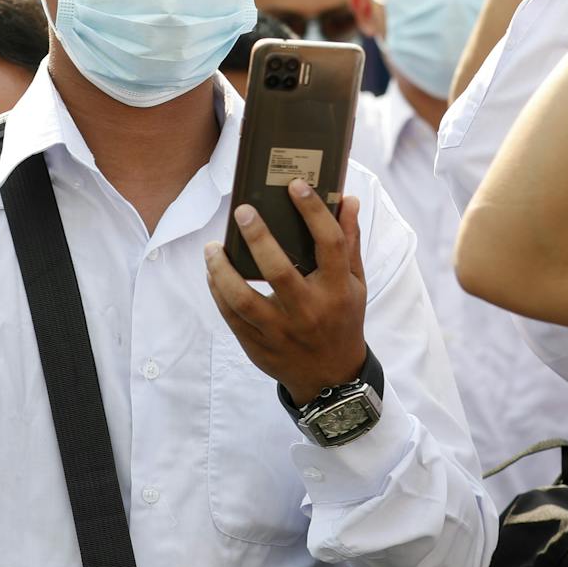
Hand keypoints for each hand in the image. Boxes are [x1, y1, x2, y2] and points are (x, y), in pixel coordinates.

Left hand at [205, 180, 366, 407]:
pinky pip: (231, 316)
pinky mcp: (258, 346)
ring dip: (222, 270)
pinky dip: (218, 292)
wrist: (331, 380)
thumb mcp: (354, 284)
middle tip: (242, 211)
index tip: (295, 186)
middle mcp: (309, 311)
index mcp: (337, 290)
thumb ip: (349, 242)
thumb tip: (349, 200)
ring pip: (244, 299)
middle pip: (279, 271)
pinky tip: (212, 272)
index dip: (314, 212)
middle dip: (258, 238)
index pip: (329, 244)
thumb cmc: (342, 319)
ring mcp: (281, 331)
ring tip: (212, 247)